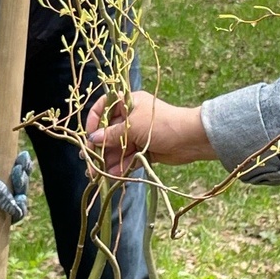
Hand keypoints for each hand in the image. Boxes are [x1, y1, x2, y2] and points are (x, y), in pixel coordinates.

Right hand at [0, 111, 32, 248]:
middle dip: (19, 201)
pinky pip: (22, 178)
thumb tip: (14, 212)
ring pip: (18, 194)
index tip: (5, 237)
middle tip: (20, 188)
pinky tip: (23, 158)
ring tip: (19, 165)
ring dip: (23, 180)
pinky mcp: (6, 173)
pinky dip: (25, 169)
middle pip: (9, 213)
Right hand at [85, 90, 211, 175]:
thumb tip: (92, 139)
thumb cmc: (162, 124)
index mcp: (128, 102)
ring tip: (99, 174)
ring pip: (119, 147)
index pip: (104, 107)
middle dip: (99, 148)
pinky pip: (129, 157)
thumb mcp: (133, 127)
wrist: (191, 139)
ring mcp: (139, 134)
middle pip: (109, 132)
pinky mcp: (145, 149)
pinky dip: (122, 166)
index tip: (88, 136)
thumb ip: (111, 134)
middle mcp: (132, 117)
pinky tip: (115, 175)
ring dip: (109, 160)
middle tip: (90, 163)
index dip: (93, 120)